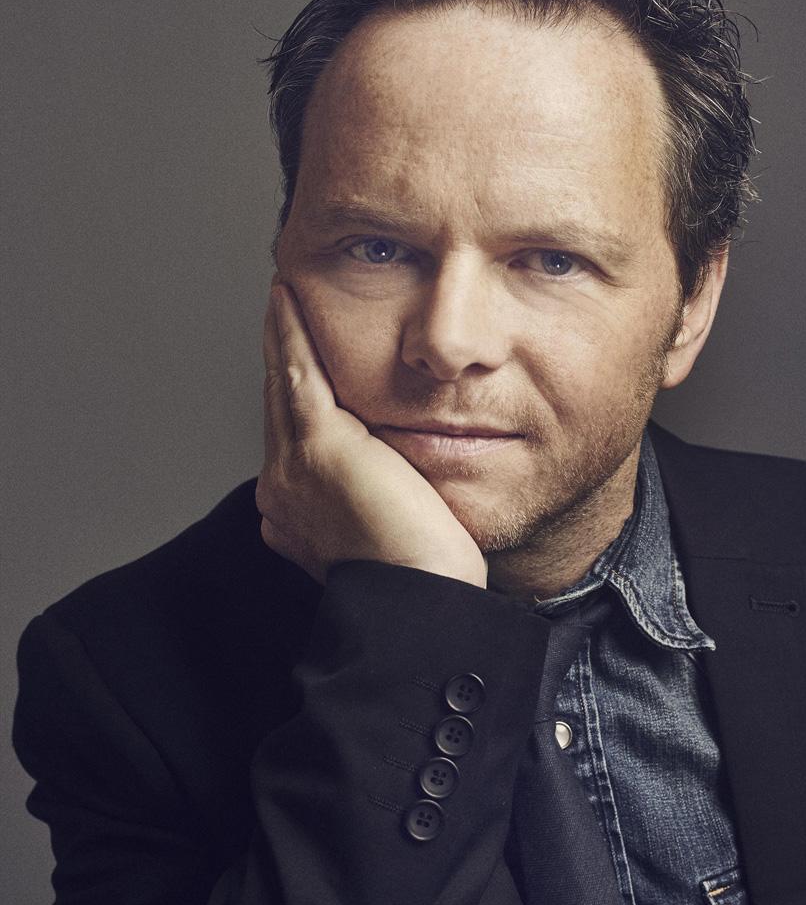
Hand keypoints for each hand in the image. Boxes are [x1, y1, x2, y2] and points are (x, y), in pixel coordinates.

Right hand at [256, 283, 487, 587]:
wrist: (419, 606)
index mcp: (298, 511)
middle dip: (284, 361)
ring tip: (284, 298)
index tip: (300, 366)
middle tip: (285, 313)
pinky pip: (297, 372)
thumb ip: (377, 501)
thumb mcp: (390, 534)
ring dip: (283, 338)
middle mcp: (282, 488)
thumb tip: (385, 484)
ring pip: (284, 385)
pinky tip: (287, 298)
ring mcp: (293, 466)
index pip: (295, 439)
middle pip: (282, 407)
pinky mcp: (318, 446)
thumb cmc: (424, 580)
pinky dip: (290, 333)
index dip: (297, 398)